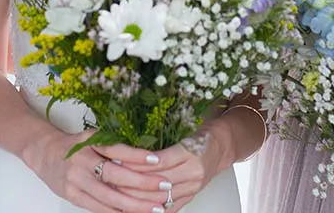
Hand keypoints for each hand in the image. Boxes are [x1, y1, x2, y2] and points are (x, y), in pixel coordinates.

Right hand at [24, 130, 170, 212]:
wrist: (44, 153)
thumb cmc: (75, 145)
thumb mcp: (93, 137)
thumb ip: (115, 147)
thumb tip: (147, 160)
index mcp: (90, 142)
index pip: (117, 150)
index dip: (137, 156)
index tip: (158, 161)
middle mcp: (82, 161)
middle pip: (115, 176)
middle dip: (142, 184)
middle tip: (164, 188)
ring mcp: (76, 180)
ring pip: (109, 196)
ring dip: (134, 204)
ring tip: (155, 208)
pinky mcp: (72, 195)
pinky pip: (98, 207)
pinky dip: (117, 212)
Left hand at [97, 126, 233, 211]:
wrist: (222, 145)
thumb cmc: (200, 133)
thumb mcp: (182, 128)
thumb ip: (158, 137)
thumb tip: (127, 143)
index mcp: (189, 151)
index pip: (158, 161)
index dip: (136, 161)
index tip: (116, 157)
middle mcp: (192, 172)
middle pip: (157, 182)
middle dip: (131, 181)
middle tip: (110, 176)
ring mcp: (192, 187)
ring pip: (160, 198)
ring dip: (137, 197)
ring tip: (117, 192)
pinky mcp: (191, 196)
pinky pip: (169, 208)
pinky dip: (150, 210)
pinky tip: (134, 208)